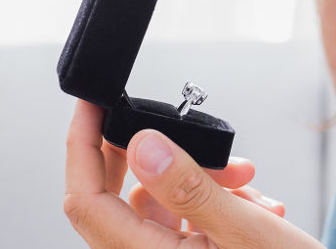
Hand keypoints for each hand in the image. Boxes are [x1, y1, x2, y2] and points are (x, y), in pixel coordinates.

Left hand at [64, 100, 319, 247]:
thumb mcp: (244, 230)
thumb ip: (189, 188)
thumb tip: (143, 146)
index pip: (87, 201)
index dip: (81, 147)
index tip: (91, 105)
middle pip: (113, 198)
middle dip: (145, 155)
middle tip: (165, 125)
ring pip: (157, 203)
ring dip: (198, 177)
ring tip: (245, 179)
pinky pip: (183, 217)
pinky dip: (214, 197)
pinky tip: (253, 202)